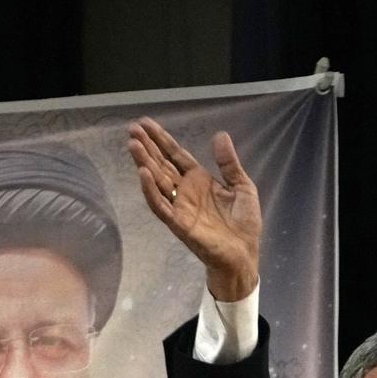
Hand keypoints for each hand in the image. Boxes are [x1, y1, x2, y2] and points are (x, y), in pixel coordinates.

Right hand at [127, 117, 261, 301]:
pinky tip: (143, 173)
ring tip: (133, 145)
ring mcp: (179, 207)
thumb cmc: (243, 223)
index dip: (161, 140)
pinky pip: (160, 206)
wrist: (244, 253)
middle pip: (162, 164)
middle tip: (132, 129)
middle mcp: (185, 191)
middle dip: (148, 147)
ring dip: (144, 163)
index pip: (175, 155)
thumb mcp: (242, 186)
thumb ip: (229, 163)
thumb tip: (219, 135)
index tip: (145, 123)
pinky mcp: (178, 223)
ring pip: (156, 181)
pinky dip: (151, 190)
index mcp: (199, 180)